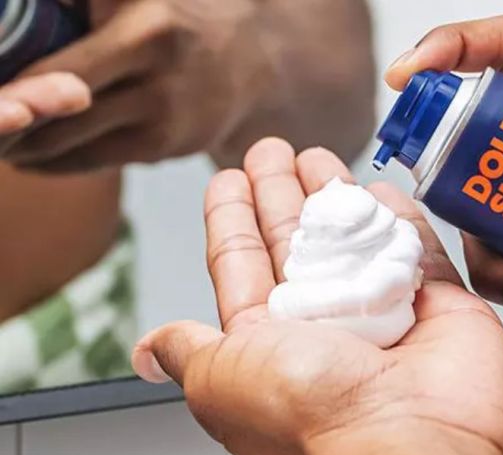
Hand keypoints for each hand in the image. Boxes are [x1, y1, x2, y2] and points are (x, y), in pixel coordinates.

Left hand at [5, 0, 373, 172]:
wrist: (249, 57)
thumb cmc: (169, 17)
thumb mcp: (129, 0)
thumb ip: (76, 7)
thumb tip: (12, 21)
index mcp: (146, 31)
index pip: (55, 72)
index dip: (12, 94)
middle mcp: (158, 75)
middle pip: (50, 112)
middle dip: (6, 119)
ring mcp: (164, 119)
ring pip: (63, 142)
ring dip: (19, 142)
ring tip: (3, 133)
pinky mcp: (164, 149)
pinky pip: (87, 160)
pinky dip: (49, 158)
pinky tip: (30, 149)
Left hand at [131, 140, 502, 454]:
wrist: (406, 440)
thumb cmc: (310, 413)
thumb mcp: (219, 378)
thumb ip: (188, 349)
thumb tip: (146, 352)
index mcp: (270, 341)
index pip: (241, 264)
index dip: (232, 219)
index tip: (228, 178)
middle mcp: (327, 327)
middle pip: (297, 243)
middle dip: (282, 193)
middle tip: (275, 150)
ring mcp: (386, 314)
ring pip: (355, 240)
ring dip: (336, 196)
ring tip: (323, 156)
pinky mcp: (441, 306)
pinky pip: (418, 249)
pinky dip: (402, 218)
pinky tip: (382, 188)